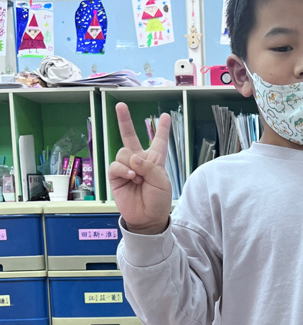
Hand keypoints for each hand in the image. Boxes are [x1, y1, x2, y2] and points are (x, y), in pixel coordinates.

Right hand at [108, 102, 171, 233]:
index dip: (162, 129)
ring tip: (138, 178)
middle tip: (120, 106)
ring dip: (131, 163)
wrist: (147, 218)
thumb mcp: (161, 182)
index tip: (165, 116)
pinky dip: (122, 169)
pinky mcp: (116, 177)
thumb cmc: (158, 200)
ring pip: (123, 152)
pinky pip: (115, 165)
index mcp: (155, 160)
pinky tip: (130, 177)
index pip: (158, 141)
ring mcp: (126, 168)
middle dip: (124, 121)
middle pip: (131, 137)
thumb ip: (149, 167)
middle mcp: (139, 161)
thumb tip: (132, 158)